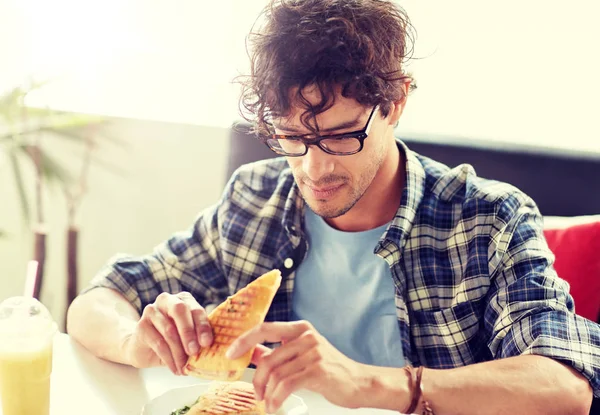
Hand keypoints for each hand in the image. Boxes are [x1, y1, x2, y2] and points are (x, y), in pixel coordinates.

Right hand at [122, 292, 212, 374]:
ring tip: (185, 368)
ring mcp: (152, 311)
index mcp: (184, 299)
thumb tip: (213, 351)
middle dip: (189, 333)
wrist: (144, 346)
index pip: (196, 310)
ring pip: (169, 330)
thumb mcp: (188, 336)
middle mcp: (167, 300)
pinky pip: (158, 343)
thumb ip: (198, 337)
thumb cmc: (172, 340)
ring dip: (179, 352)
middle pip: (179, 311)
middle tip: (194, 352)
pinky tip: (175, 369)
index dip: (202, 326)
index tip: (207, 342)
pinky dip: (169, 359)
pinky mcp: (141, 325)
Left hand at [225, 320, 368, 412]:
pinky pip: (286, 385)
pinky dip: (276, 398)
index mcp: (300, 328)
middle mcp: (307, 336)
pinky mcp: (318, 370)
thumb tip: (250, 351)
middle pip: (268, 358)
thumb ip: (276, 351)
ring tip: (268, 403)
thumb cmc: (329, 370)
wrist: (358, 383)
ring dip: (268, 393)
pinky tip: (275, 406)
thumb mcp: (301, 355)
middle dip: (257, 380)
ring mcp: (313, 352)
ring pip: (276, 374)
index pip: (265, 328)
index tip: (230, 353)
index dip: (244, 340)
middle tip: (257, 394)